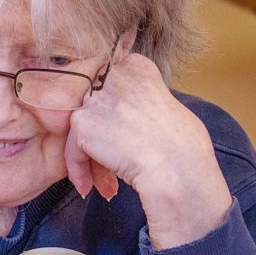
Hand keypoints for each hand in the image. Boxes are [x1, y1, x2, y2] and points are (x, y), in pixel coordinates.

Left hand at [64, 53, 232, 249]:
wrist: (177, 169)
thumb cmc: (183, 147)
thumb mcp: (165, 107)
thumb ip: (140, 100)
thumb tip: (126, 111)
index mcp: (137, 67)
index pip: (108, 86)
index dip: (111, 115)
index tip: (120, 137)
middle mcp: (114, 76)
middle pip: (93, 108)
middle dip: (98, 137)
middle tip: (110, 161)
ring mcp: (96, 98)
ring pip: (81, 131)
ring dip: (90, 157)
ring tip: (104, 181)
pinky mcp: (83, 122)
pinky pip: (72, 150)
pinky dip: (78, 170)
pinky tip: (89, 187)